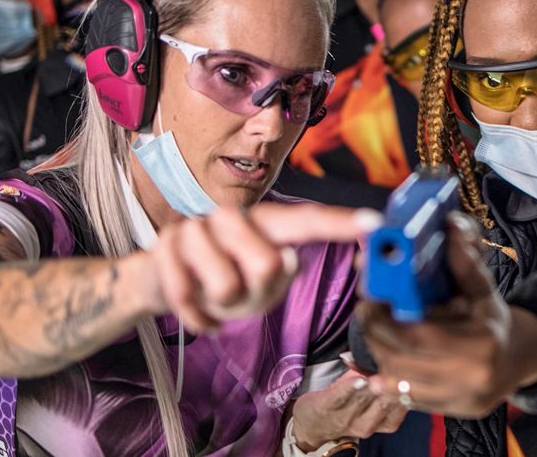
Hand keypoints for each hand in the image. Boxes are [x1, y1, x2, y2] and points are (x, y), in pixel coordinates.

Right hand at [126, 203, 380, 331]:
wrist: (162, 279)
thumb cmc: (226, 280)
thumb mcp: (259, 286)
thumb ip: (279, 275)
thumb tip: (286, 259)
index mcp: (265, 223)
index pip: (308, 221)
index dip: (342, 224)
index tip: (375, 223)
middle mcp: (233, 216)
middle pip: (269, 265)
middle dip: (259, 295)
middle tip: (243, 293)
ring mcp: (197, 227)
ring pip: (227, 286)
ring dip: (225, 307)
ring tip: (217, 296)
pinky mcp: (165, 246)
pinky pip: (190, 299)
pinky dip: (200, 320)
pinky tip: (202, 316)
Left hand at [291, 371, 406, 450]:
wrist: (312, 423)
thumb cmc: (346, 404)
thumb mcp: (369, 397)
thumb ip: (382, 377)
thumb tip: (394, 350)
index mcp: (384, 421)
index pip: (401, 407)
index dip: (410, 390)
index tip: (416, 374)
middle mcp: (367, 424)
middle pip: (385, 404)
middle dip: (393, 389)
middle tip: (401, 374)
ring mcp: (345, 417)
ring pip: (363, 400)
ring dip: (372, 388)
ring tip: (380, 378)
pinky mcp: (325, 407)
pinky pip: (339, 397)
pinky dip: (350, 388)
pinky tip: (358, 379)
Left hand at [358, 213, 536, 417]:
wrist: (516, 362)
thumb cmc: (493, 321)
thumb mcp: (483, 289)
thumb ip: (464, 262)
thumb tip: (449, 226)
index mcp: (480, 344)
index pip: (415, 335)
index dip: (384, 318)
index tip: (369, 297)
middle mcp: (468, 377)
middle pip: (399, 360)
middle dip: (375, 332)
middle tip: (367, 308)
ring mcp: (456, 400)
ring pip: (397, 381)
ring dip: (379, 351)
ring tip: (377, 328)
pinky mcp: (445, 412)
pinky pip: (402, 399)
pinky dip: (386, 377)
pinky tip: (386, 355)